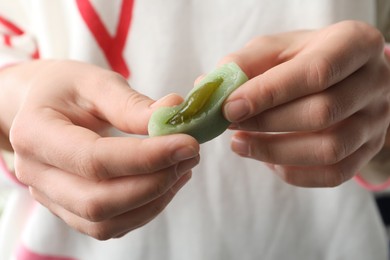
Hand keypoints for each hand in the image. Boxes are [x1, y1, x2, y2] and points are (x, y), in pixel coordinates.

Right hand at [2, 60, 199, 238]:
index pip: (94, 159)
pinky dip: (146, 208)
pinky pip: (111, 225)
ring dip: (155, 199)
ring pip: (107, 222)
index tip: (187, 144)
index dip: (146, 157)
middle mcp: (36, 174)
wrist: (44, 109)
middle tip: (190, 154)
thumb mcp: (94, 82)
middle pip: (99, 201)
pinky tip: (167, 181)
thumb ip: (130, 103)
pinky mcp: (71, 209)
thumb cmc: (67, 90)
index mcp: (35, 134)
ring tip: (183, 166)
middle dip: (155, 182)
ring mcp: (52, 198)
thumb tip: (173, 113)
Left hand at [221, 21, 389, 186]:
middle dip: (266, 123)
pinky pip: (332, 174)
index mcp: (354, 45)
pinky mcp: (368, 150)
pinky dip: (292, 172)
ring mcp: (376, 121)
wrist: (343, 74)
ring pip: (329, 150)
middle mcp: (374, 83)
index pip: (315, 73)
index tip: (229, 107)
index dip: (268, 94)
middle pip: (322, 114)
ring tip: (238, 143)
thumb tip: (207, 88)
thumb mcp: (276, 48)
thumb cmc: (305, 57)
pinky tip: (266, 159)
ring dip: (274, 152)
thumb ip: (243, 63)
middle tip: (229, 124)